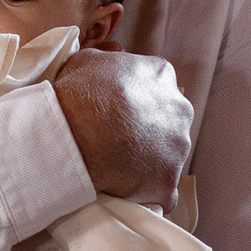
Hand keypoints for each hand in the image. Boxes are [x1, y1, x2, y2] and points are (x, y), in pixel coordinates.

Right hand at [52, 49, 191, 202]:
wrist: (72, 134)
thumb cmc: (76, 95)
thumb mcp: (86, 59)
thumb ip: (108, 59)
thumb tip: (113, 57)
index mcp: (160, 76)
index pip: (156, 88)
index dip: (137, 101)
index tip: (120, 112)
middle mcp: (178, 109)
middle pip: (168, 122)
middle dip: (149, 131)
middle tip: (119, 139)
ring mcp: (177, 147)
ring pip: (168, 156)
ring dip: (149, 162)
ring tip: (119, 167)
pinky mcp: (167, 181)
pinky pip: (163, 191)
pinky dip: (149, 193)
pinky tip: (129, 192)